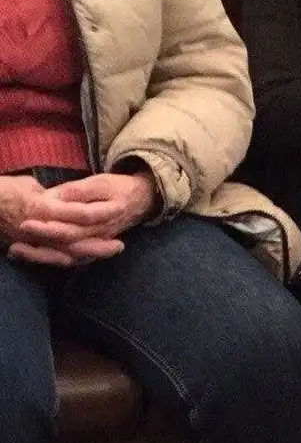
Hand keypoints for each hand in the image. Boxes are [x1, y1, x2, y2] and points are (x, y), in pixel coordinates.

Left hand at [8, 171, 158, 266]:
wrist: (141, 201)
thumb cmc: (119, 188)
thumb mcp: (102, 182)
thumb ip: (82, 190)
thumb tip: (61, 196)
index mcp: (105, 216)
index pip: (77, 222)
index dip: (53, 223)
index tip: (29, 220)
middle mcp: (101, 234)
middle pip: (70, 242)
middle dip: (41, 241)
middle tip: (17, 237)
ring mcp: (97, 243)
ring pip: (68, 255)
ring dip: (42, 256)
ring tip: (16, 252)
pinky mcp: (92, 249)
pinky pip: (71, 259)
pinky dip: (51, 259)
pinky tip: (31, 257)